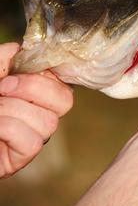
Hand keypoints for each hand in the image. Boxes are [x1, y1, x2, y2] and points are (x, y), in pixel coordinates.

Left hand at [0, 42, 72, 177]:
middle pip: (64, 100)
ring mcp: (32, 135)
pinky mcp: (21, 156)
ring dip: (12, 110)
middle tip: (2, 88)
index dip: (48, 72)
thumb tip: (17, 49)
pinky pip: (32, 141)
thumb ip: (1, 59)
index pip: (61, 80)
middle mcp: (37, 112)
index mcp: (32, 91)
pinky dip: (8, 129)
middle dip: (33, 88)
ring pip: (47, 121)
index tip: (19, 68)